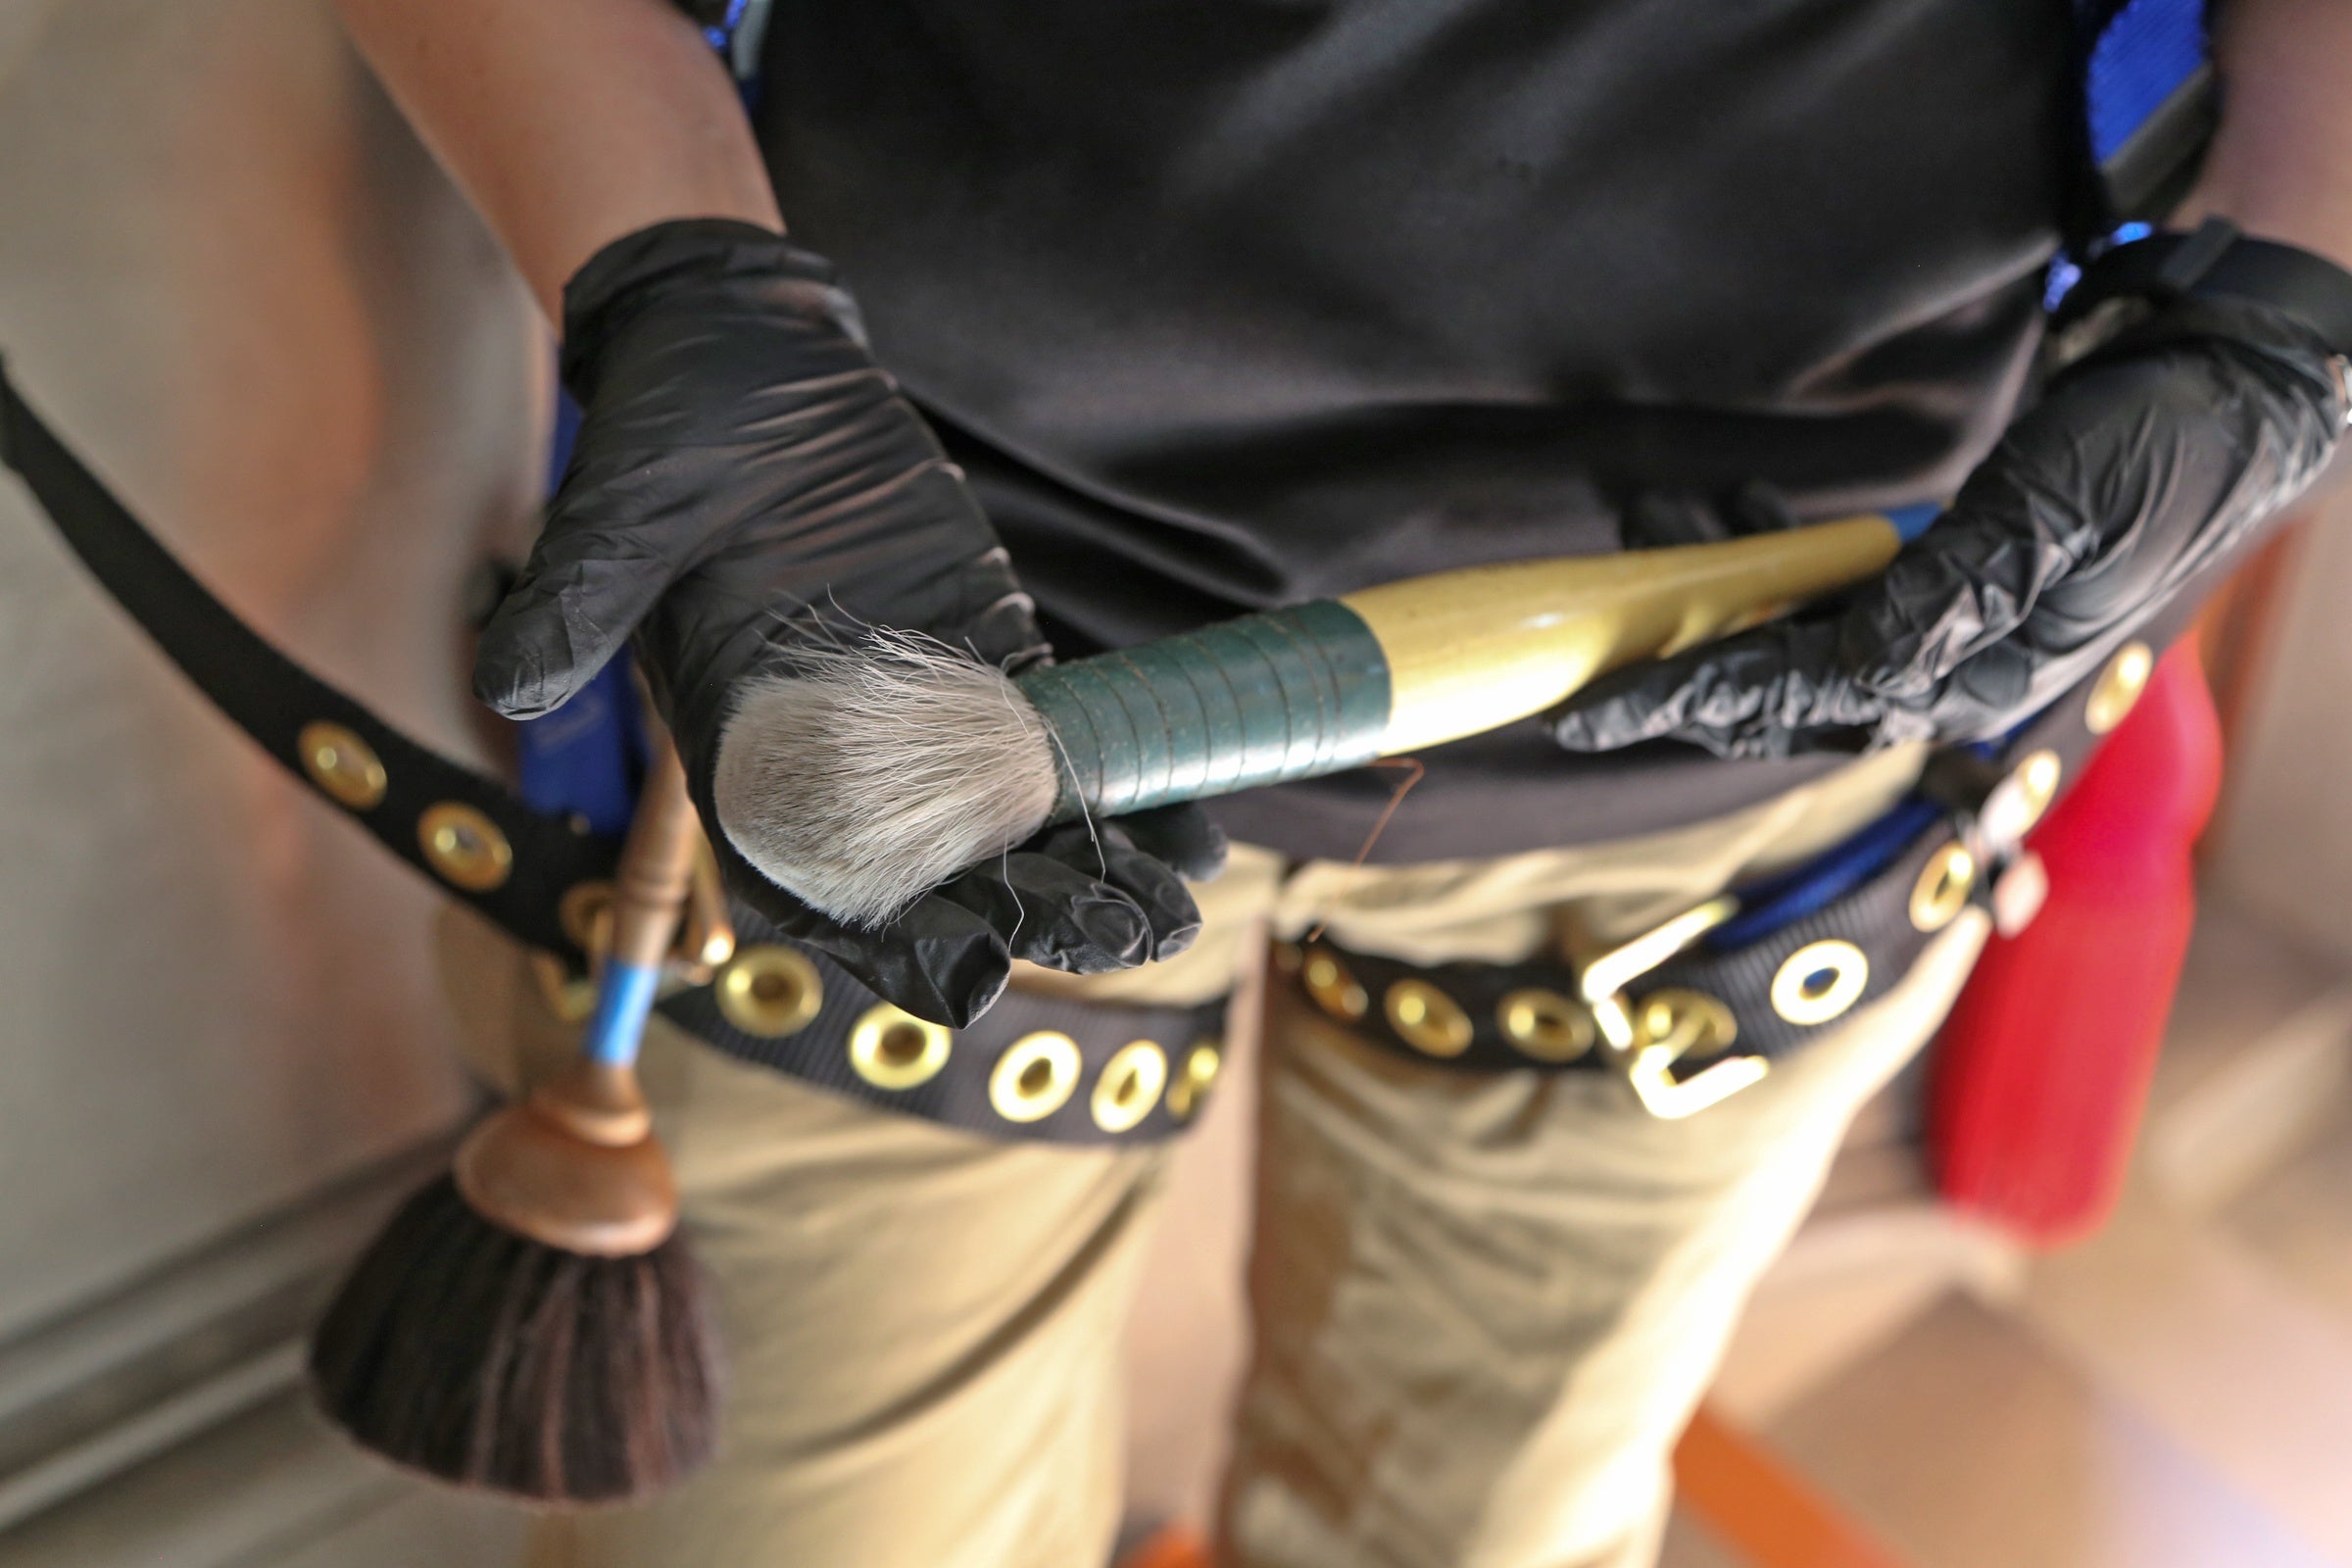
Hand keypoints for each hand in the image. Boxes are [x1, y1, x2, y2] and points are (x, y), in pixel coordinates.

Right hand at [475, 220, 1220, 1024]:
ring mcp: (916, 711)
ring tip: (1172, 914)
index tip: (963, 975)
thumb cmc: (665, 429)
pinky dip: (1117, 783)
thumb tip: (506, 683)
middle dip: (1021, 914)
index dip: (882, 936)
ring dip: (1087, 871)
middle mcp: (831, 753)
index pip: (805, 877)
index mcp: (738, 742)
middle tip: (1118, 942)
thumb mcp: (614, 511)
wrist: (738, 351)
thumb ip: (578, 600)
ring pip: (1008, 821)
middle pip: (931, 869)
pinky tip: (1191, 822)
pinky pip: (1057, 737)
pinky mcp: (981, 655)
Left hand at [1551, 264, 2348, 760]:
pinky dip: (1769, 547)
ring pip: (1790, 627)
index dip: (1686, 700)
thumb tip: (1861, 667)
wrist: (2239, 387)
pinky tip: (1733, 503)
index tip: (1590, 711)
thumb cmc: (2164, 448)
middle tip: (1590, 630)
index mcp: (1969, 675)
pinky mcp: (1940, 569)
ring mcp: (1941, 619)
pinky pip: (1826, 582)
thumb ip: (1958, 593)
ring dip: (1715, 583)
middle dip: (1678, 651)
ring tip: (1653, 518)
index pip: (1795, 699)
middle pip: (1774, 684)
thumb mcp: (2063, 515)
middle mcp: (1944, 664)